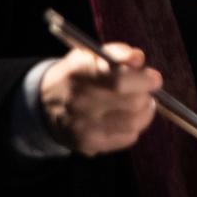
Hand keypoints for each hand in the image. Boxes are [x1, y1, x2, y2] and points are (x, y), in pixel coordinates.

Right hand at [39, 43, 162, 155]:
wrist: (43, 105)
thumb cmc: (76, 75)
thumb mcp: (90, 55)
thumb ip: (117, 52)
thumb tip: (138, 58)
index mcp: (79, 74)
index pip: (120, 81)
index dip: (144, 80)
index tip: (154, 79)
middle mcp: (79, 102)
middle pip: (132, 103)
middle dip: (146, 95)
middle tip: (146, 91)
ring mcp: (83, 126)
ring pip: (134, 122)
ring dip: (145, 112)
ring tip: (139, 104)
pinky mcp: (88, 144)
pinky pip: (127, 138)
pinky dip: (134, 127)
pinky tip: (125, 118)